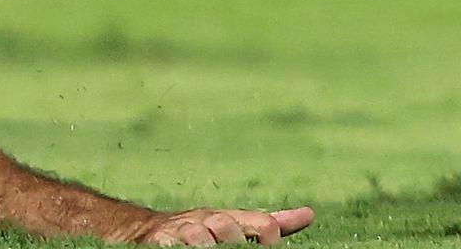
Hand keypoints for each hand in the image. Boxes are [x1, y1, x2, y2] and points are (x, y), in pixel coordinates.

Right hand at [126, 208, 317, 244]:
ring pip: (201, 235)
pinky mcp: (160, 242)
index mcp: (233, 218)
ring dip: (210, 244)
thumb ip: (269, 224)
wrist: (151, 232)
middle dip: (237, 243)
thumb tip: (309, 215)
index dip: (270, 240)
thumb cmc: (204, 231)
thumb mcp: (237, 226)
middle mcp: (210, 220)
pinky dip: (182, 247)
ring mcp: (184, 231)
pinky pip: (173, 244)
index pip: (262, 224)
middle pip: (230, 227)